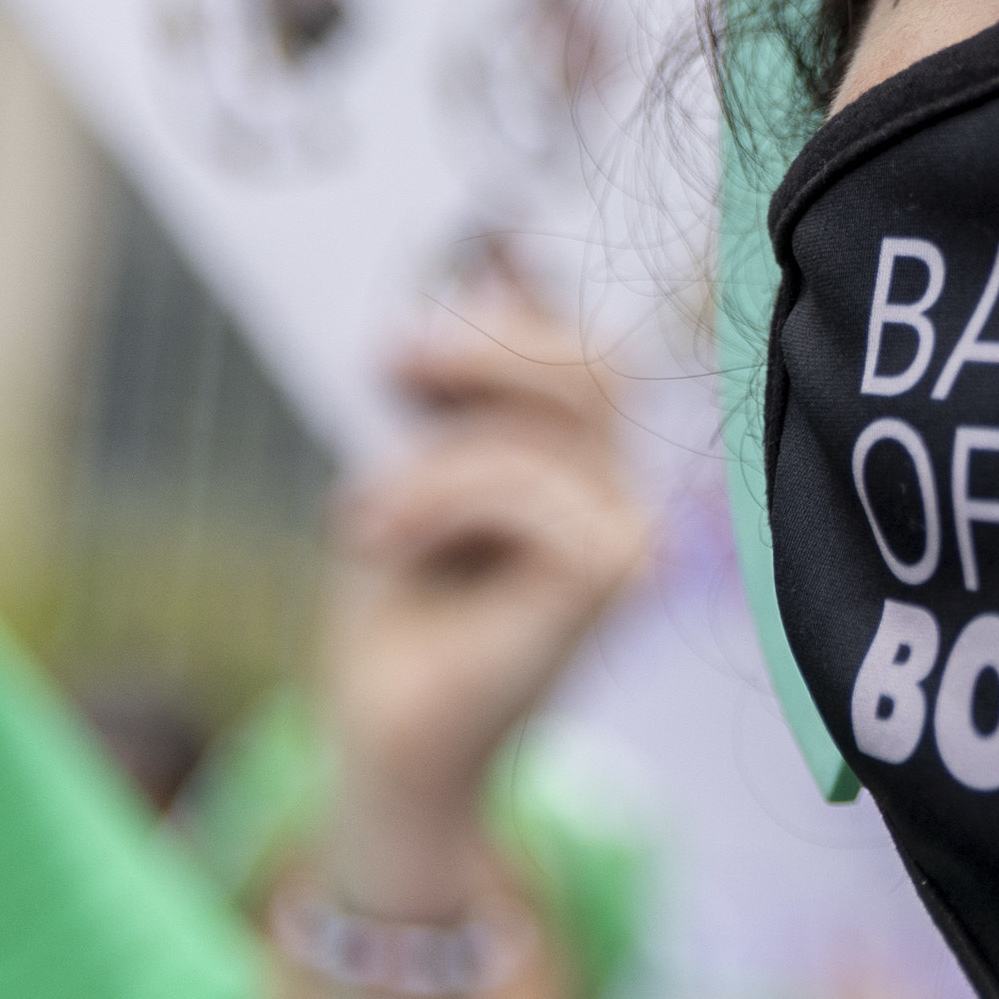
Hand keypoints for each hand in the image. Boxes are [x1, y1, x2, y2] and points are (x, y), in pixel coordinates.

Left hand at [314, 285, 649, 912]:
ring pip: (542, 432)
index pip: (590, 354)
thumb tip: (491, 262)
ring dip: (431, 465)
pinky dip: (441, 505)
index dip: (514, 319)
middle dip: (488, 349)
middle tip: (389, 363)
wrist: (382, 736)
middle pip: (594, 365)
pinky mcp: (613, 576)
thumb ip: (458, 389)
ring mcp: (631, 538)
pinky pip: (528, 491)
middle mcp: (625, 495)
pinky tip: (389, 545)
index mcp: (587, 465)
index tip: (403, 342)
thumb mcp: (417, 469)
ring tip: (367, 521)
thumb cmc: (395, 608)